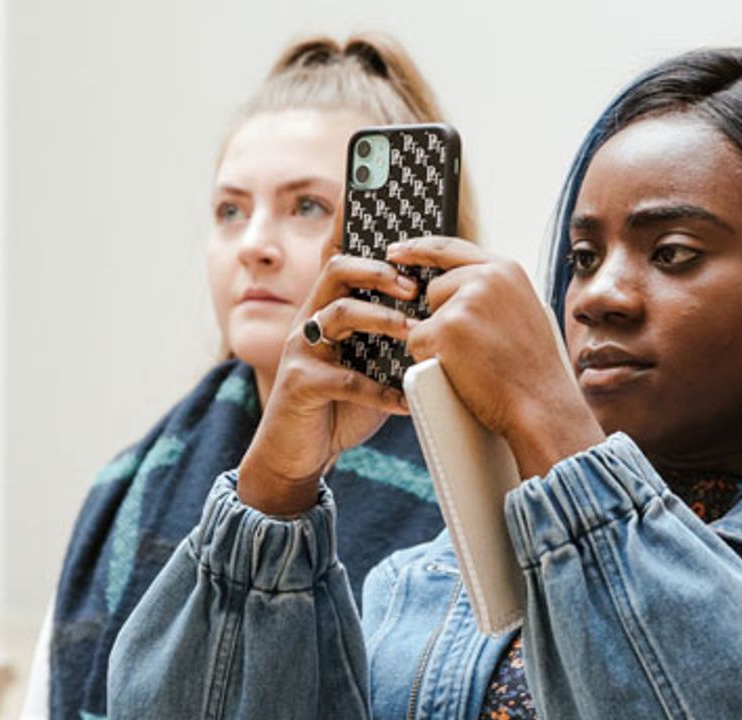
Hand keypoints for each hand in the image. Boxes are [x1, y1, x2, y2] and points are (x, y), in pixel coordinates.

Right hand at [236, 256, 416, 515]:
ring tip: (415, 334)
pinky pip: (344, 380)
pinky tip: (405, 402)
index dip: (365, 245)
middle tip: (415, 290)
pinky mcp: (299, 384)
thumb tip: (444, 329)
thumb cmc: (338, 405)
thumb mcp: (367, 366)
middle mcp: (310, 321)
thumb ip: (391, 344)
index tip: (407, 247)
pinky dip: (379, 392)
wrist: (296, 452)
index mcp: (326, 310)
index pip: (342, 261)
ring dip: (382, 319)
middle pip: (337, 272)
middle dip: (379, 273)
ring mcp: (302, 350)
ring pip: (339, 314)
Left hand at [389, 237, 604, 477]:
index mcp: (507, 270)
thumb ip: (492, 294)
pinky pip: (417, 342)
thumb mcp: (521, 313)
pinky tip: (462, 370)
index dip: (420, 249)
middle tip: (474, 348)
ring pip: (425, 318)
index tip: (396, 251)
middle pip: (435, 288)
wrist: (542, 404)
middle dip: (442, 319)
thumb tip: (455, 291)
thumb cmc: (532, 370)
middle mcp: (488, 277)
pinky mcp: (447, 327)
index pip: (451, 248)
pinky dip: (430, 361)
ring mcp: (467, 300)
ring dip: (438, 341)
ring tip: (475, 360)